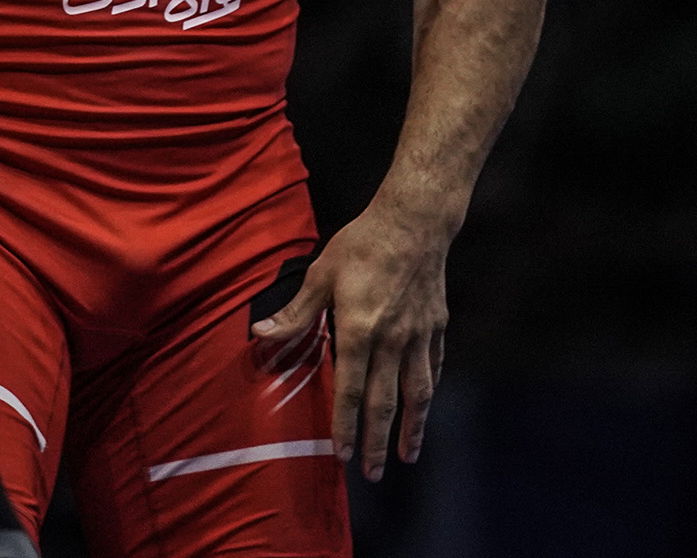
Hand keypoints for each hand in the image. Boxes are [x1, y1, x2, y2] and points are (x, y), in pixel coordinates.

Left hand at [247, 205, 449, 480]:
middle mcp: (391, 341)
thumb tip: (259, 334)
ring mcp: (418, 336)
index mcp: (358, 331)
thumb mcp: (320, 274)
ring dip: (411, 429)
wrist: (414, 222)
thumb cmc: (362, 245)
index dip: (345, 427)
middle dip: (377, 443)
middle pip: (384, 403)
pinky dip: (427, 392)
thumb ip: (295, 313)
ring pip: (416, 394)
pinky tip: (423, 407)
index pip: (349, 391)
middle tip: (373, 474)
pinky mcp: (436, 327)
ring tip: (407, 456)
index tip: (343, 456)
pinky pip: (432, 368)